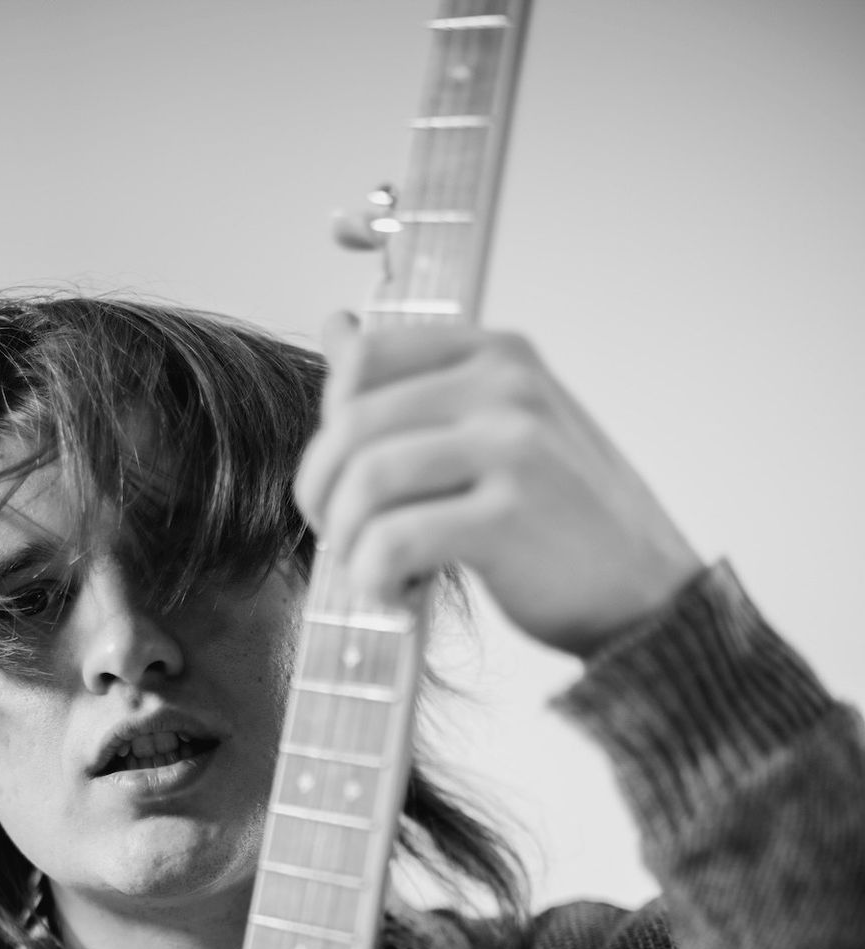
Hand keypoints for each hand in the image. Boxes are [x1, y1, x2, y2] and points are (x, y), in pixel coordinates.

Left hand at [295, 314, 702, 657]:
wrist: (649, 597)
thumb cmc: (565, 523)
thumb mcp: (500, 429)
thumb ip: (420, 385)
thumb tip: (336, 328)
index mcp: (499, 354)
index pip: (364, 360)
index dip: (328, 430)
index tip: (344, 483)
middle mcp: (507, 387)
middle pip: (352, 423)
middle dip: (323, 492)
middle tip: (342, 539)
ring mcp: (514, 448)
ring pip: (366, 480)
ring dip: (347, 541)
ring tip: (373, 572)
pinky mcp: (510, 518)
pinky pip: (394, 540)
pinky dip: (374, 578)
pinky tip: (397, 596)